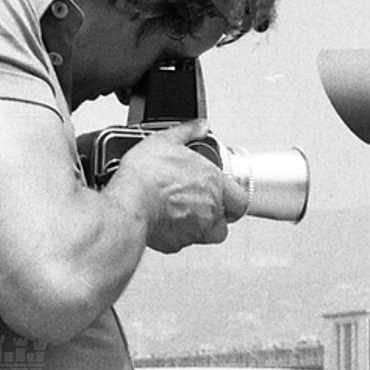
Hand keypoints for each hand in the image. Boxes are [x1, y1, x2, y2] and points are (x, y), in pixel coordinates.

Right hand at [111, 121, 247, 254]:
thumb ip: (188, 131)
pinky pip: (183, 241)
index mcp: (214, 184)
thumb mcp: (166, 140)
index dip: (233, 200)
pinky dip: (175, 234)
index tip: (223, 196)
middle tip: (196, 202)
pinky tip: (163, 220)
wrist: (129, 202)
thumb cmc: (148, 174)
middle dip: (214, 213)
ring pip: (206, 234)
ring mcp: (196, 230)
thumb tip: (201, 126)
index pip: (240, 201)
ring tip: (178, 212)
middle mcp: (211, 210)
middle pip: (224, 219)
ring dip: (197, 225)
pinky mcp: (178, 244)